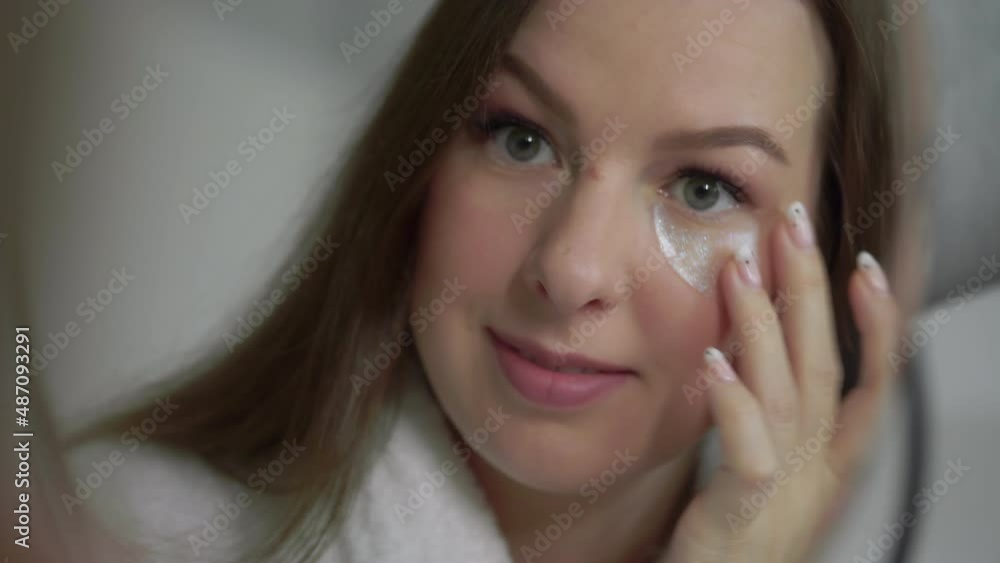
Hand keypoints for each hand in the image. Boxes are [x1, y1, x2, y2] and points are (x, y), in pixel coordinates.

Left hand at [663, 203, 901, 562]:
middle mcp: (817, 469)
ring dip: (765, 325)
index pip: (868, 379)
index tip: (863, 265)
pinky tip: (716, 359)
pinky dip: (734, 402)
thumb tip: (750, 342)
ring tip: (741, 268)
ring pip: (787, 394)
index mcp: (828, 457)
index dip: (875, 323)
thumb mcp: (767, 464)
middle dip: (812, 292)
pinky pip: (746, 451)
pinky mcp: (742, 512)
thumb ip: (767, 408)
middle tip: (794, 226)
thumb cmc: (736, 533)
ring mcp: (784, 490)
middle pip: (826, 366)